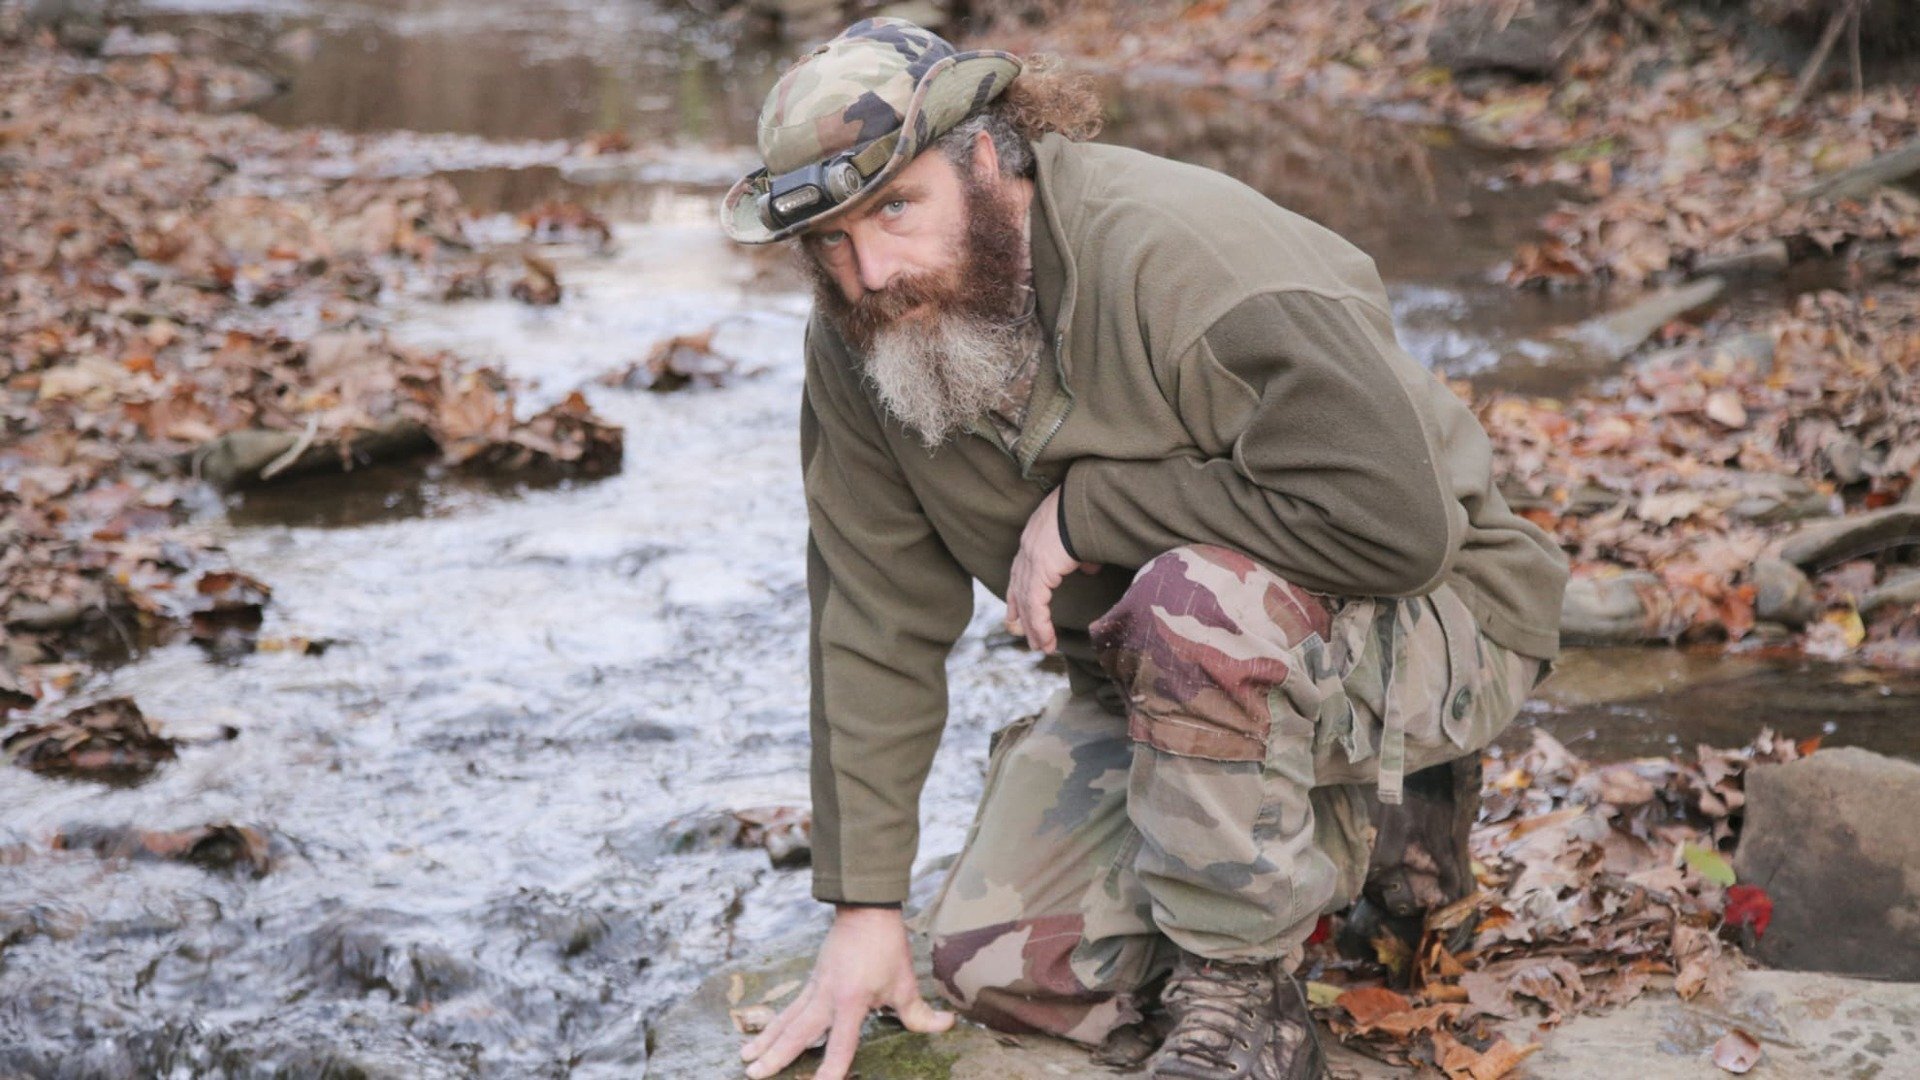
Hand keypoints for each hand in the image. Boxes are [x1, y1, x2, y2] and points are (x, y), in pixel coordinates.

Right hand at [739, 905, 953, 1078]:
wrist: (865, 910)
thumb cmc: (886, 946)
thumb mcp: (906, 982)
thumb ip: (920, 1012)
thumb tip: (947, 1026)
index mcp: (852, 1000)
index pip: (840, 1043)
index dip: (831, 1069)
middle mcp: (827, 996)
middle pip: (798, 1033)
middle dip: (777, 1056)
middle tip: (754, 1075)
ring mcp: (815, 988)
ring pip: (787, 1020)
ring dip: (766, 1041)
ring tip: (746, 1060)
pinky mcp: (811, 982)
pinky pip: (789, 1009)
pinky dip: (772, 1025)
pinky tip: (758, 1037)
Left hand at [1005, 488, 1100, 654]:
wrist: (1088, 501)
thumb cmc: (1089, 511)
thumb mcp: (1082, 535)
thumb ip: (1081, 554)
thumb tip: (1088, 567)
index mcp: (1035, 539)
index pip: (1020, 573)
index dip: (1018, 595)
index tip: (1016, 614)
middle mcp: (1027, 549)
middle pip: (1018, 590)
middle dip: (1023, 617)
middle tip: (1029, 639)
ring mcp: (1030, 559)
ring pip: (1026, 603)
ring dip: (1033, 628)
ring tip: (1042, 647)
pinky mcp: (1039, 569)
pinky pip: (1035, 605)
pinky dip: (1040, 625)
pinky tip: (1047, 639)